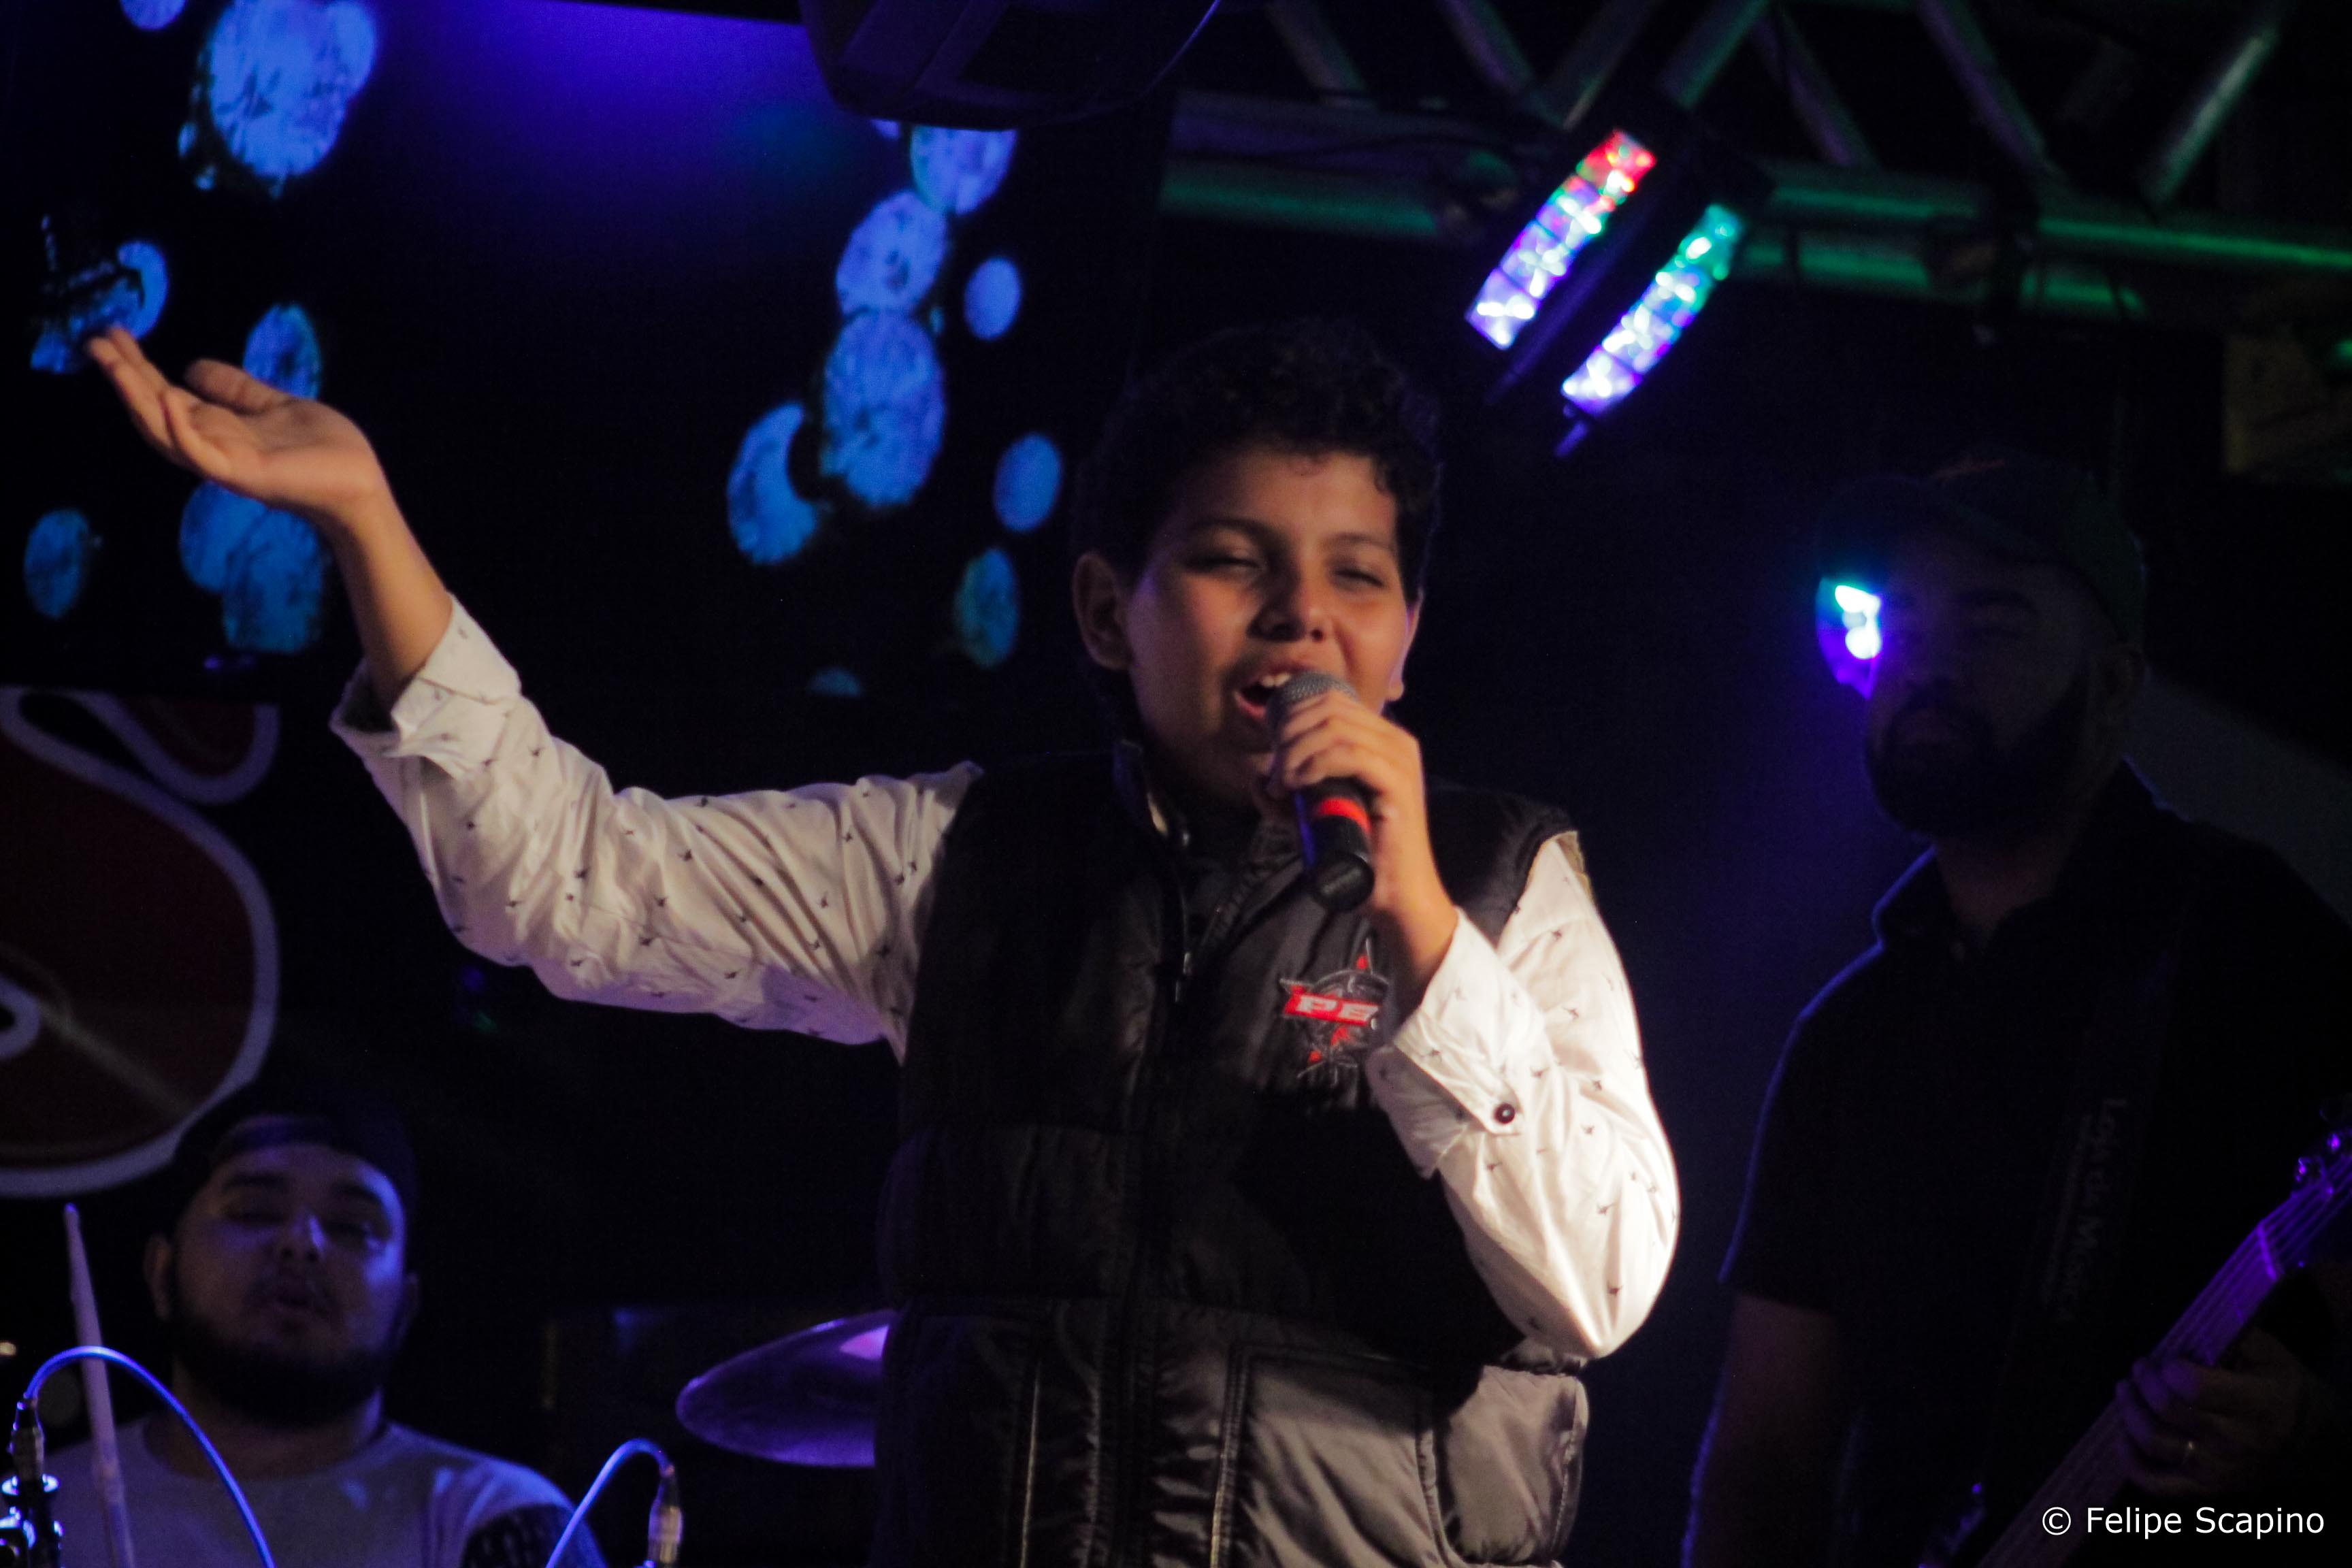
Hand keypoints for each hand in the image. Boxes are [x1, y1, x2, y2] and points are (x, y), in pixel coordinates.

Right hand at [85, 326, 394, 538]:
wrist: (361, 483)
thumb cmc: (324, 448)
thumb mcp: (274, 405)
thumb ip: (235, 390)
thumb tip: (192, 367)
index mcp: (219, 428)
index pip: (165, 394)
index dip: (138, 367)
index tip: (114, 334)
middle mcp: (212, 445)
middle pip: (154, 411)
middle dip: (124, 377)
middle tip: (94, 341)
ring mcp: (224, 462)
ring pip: (166, 432)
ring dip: (137, 397)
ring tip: (114, 363)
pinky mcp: (244, 475)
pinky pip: (202, 453)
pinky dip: (182, 427)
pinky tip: (169, 396)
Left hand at [1262, 686, 1454, 1005]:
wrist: (1395, 895)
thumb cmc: (1359, 855)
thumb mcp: (1314, 816)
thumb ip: (1288, 796)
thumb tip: (1257, 776)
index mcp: (1383, 739)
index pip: (1332, 700)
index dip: (1293, 717)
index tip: (1274, 753)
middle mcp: (1396, 741)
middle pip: (1330, 708)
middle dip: (1290, 734)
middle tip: (1276, 773)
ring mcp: (1400, 760)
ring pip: (1335, 727)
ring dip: (1297, 750)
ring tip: (1283, 783)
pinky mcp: (1398, 783)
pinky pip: (1349, 754)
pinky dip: (1314, 764)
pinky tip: (1297, 784)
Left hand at [2114, 1331, 2314, 1495]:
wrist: (2307, 1438)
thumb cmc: (2278, 1384)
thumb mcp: (2265, 1351)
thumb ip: (2225, 1336)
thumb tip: (2183, 1330)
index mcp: (2258, 1403)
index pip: (2196, 1388)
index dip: (2170, 1369)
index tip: (2165, 1359)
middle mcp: (2238, 1441)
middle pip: (2169, 1411)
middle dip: (2144, 1383)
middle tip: (2140, 1367)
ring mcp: (2219, 1469)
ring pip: (2155, 1443)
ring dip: (2129, 1412)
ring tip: (2126, 1390)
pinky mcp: (2204, 1487)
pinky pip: (2157, 1483)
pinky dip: (2131, 1461)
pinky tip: (2121, 1436)